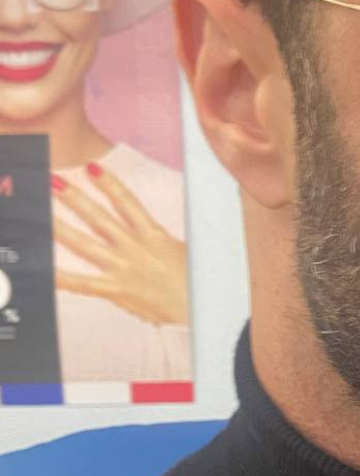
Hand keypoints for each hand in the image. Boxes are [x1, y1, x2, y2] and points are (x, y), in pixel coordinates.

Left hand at [51, 163, 189, 326]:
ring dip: (61, 228)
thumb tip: (151, 232)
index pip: (127, 202)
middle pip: (99, 218)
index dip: (109, 183)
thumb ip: (163, 240)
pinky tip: (43, 270)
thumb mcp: (184, 250)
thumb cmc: (196, 281)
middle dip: (76, 198)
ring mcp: (123, 269)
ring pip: (85, 245)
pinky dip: (61, 277)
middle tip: (54, 181)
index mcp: (154, 235)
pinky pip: (83, 283)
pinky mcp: (116, 291)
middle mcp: (136, 248)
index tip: (92, 167)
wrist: (200, 308)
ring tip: (42, 215)